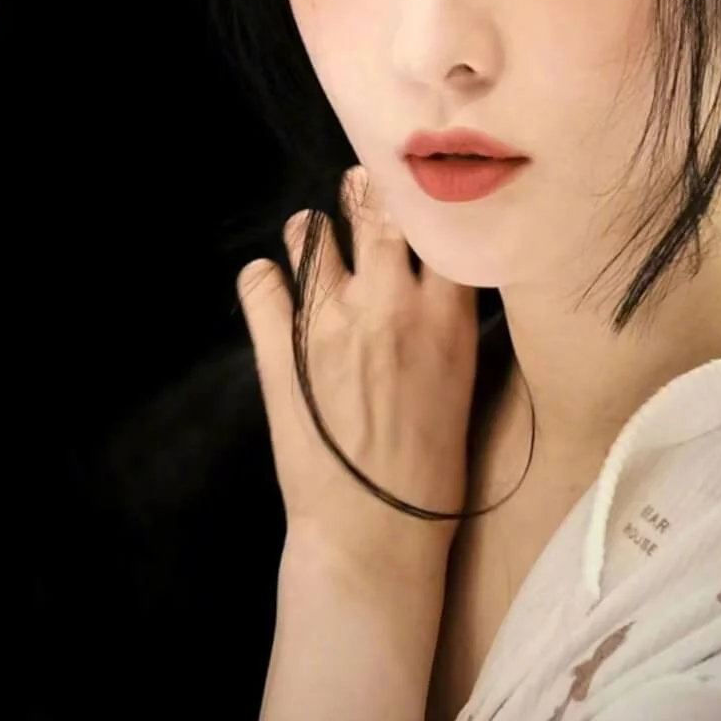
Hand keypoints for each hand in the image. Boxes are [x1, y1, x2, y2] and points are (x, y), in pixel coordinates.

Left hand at [238, 168, 477, 585]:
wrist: (373, 535)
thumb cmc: (430, 467)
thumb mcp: (462, 376)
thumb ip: (447, 311)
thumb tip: (433, 260)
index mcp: (443, 313)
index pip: (433, 213)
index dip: (420, 193)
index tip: (415, 185)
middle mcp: (386, 301)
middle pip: (372, 201)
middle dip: (365, 191)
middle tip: (364, 198)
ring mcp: (326, 320)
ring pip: (309, 229)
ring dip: (313, 238)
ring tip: (318, 256)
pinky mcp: (276, 346)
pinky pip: (258, 279)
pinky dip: (264, 281)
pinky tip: (274, 295)